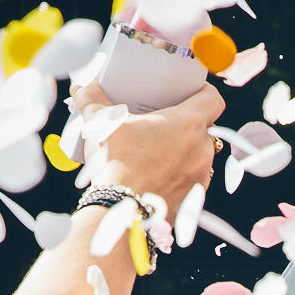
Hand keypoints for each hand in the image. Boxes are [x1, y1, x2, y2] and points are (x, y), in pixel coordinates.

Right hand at [74, 78, 224, 205]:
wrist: (121, 211)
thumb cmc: (116, 162)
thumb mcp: (100, 122)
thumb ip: (91, 97)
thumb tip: (82, 84)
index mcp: (188, 123)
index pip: (213, 99)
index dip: (203, 92)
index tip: (189, 91)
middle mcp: (202, 149)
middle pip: (204, 128)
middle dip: (187, 123)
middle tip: (164, 121)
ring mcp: (201, 175)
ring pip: (199, 155)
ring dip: (184, 151)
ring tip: (159, 150)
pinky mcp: (194, 198)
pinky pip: (192, 180)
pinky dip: (179, 176)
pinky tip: (159, 175)